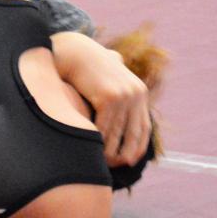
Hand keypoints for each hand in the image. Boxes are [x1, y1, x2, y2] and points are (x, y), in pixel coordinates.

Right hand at [52, 32, 150, 166]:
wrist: (72, 50)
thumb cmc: (85, 61)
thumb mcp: (106, 69)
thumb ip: (114, 74)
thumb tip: (118, 65)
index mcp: (138, 91)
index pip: (144, 126)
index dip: (138, 146)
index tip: (130, 161)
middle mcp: (136, 93)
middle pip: (134, 133)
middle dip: (125, 153)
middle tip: (116, 166)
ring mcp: (124, 95)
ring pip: (117, 133)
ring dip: (109, 151)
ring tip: (100, 162)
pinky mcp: (110, 97)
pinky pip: (104, 126)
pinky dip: (98, 140)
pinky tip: (90, 147)